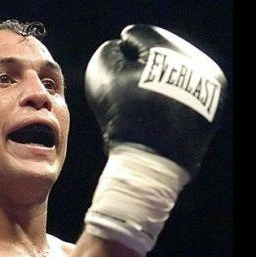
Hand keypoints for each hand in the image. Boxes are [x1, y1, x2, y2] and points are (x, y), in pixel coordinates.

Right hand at [84, 24, 226, 176]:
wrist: (149, 162)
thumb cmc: (124, 119)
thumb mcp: (103, 75)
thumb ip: (107, 52)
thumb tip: (120, 51)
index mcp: (174, 52)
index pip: (138, 38)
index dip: (118, 56)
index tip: (112, 77)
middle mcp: (199, 66)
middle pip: (159, 58)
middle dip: (139, 72)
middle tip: (126, 96)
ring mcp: (208, 92)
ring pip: (173, 79)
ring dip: (155, 87)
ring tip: (140, 110)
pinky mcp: (210, 114)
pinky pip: (183, 101)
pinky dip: (168, 105)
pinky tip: (154, 119)